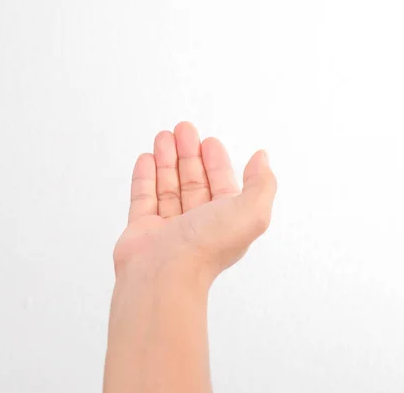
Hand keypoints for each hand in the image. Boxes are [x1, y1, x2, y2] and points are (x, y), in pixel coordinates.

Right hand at [113, 122, 276, 286]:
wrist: (163, 274)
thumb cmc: (207, 245)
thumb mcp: (252, 211)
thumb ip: (261, 183)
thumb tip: (262, 158)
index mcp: (225, 220)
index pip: (221, 184)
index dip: (216, 161)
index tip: (208, 141)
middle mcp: (198, 224)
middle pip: (193, 182)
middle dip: (189, 154)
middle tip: (182, 129)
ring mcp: (168, 226)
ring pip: (168, 186)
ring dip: (167, 160)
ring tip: (163, 137)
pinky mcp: (142, 228)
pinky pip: (143, 197)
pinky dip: (145, 177)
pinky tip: (146, 159)